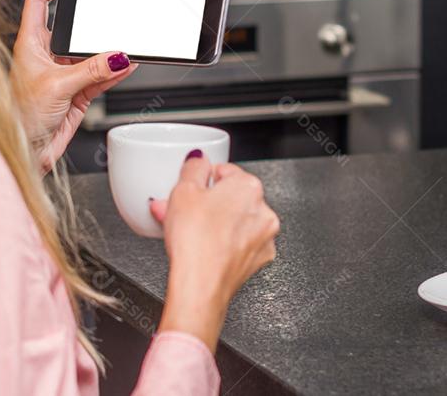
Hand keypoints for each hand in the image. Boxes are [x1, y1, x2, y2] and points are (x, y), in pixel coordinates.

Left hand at [11, 0, 137, 171]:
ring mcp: (62, 74)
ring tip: (126, 45)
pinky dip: (115, 70)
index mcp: (28, 44)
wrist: (26, 153)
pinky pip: (100, 74)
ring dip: (108, 51)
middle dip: (93, 22)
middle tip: (110, 12)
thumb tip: (117, 56)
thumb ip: (91, 70)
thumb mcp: (58, 87)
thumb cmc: (19, 119)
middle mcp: (45, 55)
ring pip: (91, 53)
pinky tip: (127, 64)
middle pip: (72, 26)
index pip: (39, 0)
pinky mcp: (76, 93)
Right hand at [150, 155, 279, 351]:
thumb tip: (198, 160)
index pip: (225, 171)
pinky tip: (202, 247)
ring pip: (235, 222)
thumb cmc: (195, 242)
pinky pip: (238, 243)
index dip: (203, 180)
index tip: (192, 189)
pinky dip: (223, 243)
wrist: (200, 286)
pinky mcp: (257, 259)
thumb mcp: (182, 191)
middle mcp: (263, 210)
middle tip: (185, 211)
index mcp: (249, 187)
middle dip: (207, 203)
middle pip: (231, 198)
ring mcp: (263, 237)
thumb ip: (193, 167)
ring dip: (213, 223)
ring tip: (188, 231)